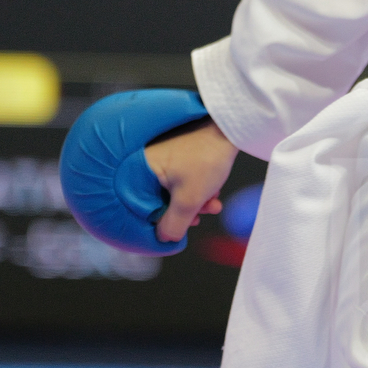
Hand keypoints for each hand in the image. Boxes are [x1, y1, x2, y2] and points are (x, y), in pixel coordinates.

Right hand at [147, 119, 238, 242]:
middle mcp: (144, 165)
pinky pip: (179, 181)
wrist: (227, 128)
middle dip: (186, 212)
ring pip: (173, 194)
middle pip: (159, 202)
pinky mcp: (172, 157)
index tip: (182, 228)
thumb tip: (165, 239)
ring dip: (195, 203)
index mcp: (139, 173)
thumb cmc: (205, 157)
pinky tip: (212, 191)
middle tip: (204, 213)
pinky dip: (196, 189)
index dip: (164, 223)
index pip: (143, 210)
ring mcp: (158, 160)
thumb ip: (174, 225)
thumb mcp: (190, 199)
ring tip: (213, 202)